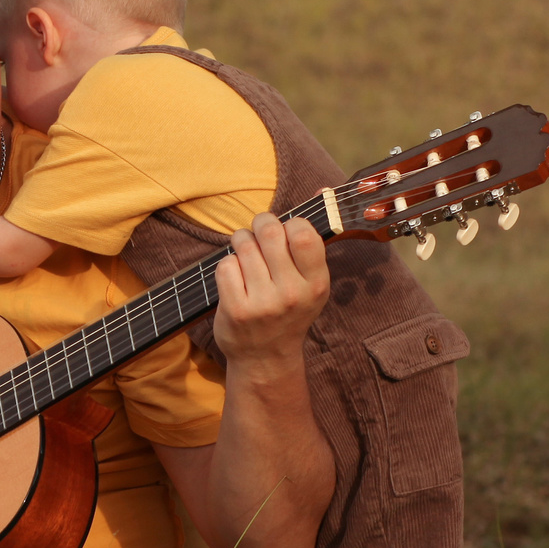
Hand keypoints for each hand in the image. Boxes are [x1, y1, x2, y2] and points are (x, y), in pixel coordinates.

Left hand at [211, 213, 328, 365]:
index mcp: (317, 283)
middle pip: (269, 231)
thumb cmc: (289, 309)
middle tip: (258, 232)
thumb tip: (323, 190)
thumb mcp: (311, 281)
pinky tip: (235, 277)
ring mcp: (264, 304)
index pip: (302, 232)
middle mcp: (293, 294)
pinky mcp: (236, 310)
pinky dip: (227, 265)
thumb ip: (313, 240)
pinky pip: (225, 264)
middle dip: (260, 223)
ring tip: (245, 254)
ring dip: (240, 242)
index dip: (289, 224)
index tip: (285, 232)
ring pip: (243, 244)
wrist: (265, 357)